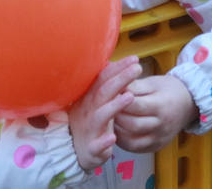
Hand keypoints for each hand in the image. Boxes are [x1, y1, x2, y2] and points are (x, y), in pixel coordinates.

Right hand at [68, 57, 140, 173]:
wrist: (73, 151)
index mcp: (89, 97)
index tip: (134, 59)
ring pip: (100, 116)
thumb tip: (113, 63)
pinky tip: (113, 138)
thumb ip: (103, 85)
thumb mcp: (94, 102)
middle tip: (138, 68)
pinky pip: (96, 145)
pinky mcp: (92, 148)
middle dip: (121, 79)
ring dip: (115, 106)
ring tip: (130, 97)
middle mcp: (88, 110)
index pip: (102, 78)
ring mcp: (89, 129)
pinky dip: (104, 142)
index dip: (118, 68)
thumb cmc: (90, 122)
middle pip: (104, 92)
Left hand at [115, 74, 198, 153]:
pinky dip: (122, 140)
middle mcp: (162, 125)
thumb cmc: (169, 90)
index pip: (134, 105)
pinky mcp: (155, 147)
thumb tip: (114, 87)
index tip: (108, 94)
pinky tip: (117, 130)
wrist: (189, 104)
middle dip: (115, 115)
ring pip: (131, 139)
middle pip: (131, 124)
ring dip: (116, 130)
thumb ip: (134, 86)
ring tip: (108, 119)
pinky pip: (134, 148)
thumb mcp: (153, 82)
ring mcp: (159, 138)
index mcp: (162, 105)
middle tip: (104, 108)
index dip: (118, 99)